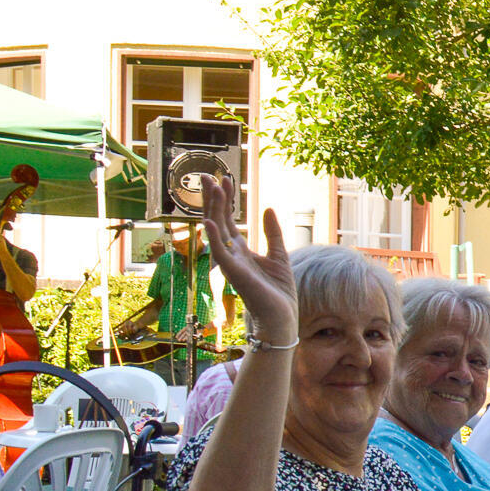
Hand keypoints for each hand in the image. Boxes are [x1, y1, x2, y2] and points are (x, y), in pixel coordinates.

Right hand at [200, 174, 294, 340]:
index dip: (225, 199)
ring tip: (213, 187)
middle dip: (213, 198)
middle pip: (217, 220)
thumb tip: (268, 208)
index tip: (225, 178)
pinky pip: (219, 253)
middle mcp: (231, 253)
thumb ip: (273, 232)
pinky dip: (213, 237)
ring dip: (214, 209)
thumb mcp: (279, 254)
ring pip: (216, 231)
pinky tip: (209, 221)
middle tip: (207, 175)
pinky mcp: (234, 274)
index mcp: (240, 249)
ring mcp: (230, 262)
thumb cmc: (278, 291)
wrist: (282, 315)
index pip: (227, 219)